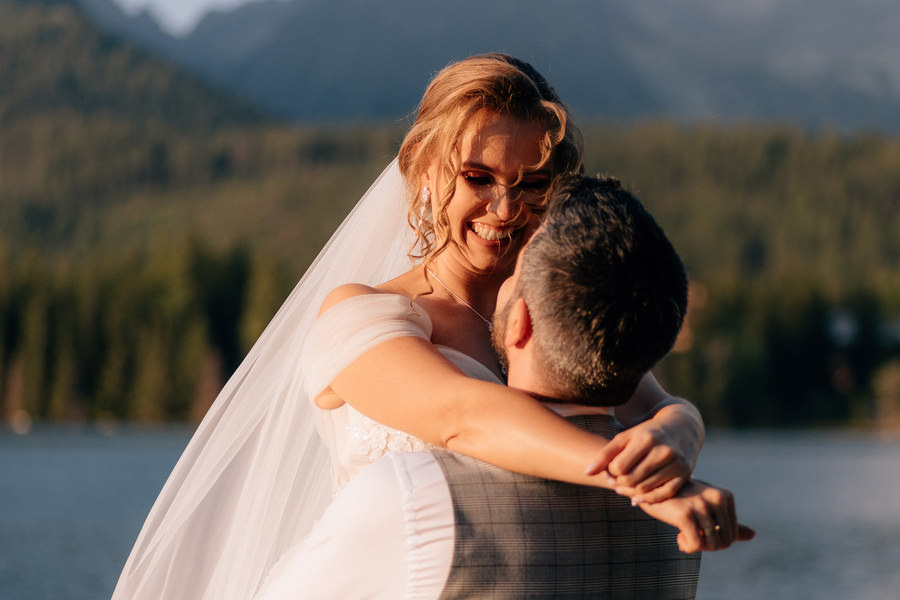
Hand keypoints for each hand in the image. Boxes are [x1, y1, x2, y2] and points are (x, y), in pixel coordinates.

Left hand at [586, 419, 696, 502]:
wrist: (683, 427)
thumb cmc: (647, 433)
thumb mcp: (626, 437)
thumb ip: (606, 454)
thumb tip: (587, 472)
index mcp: (646, 438)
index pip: (619, 467)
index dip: (611, 472)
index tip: (610, 471)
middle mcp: (663, 450)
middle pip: (631, 479)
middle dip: (620, 483)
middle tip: (616, 482)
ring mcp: (676, 463)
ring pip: (645, 488)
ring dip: (631, 492)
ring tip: (624, 488)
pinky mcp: (685, 474)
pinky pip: (663, 494)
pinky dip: (648, 499)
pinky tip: (638, 497)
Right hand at [637, 479, 755, 552]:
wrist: (650, 487)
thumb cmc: (680, 498)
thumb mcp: (706, 506)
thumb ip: (729, 521)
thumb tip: (753, 535)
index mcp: (725, 496)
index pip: (732, 534)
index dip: (716, 540)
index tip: (700, 532)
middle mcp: (716, 498)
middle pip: (725, 542)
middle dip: (708, 546)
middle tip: (692, 537)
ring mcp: (701, 505)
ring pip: (712, 545)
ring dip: (697, 546)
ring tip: (684, 537)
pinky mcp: (685, 514)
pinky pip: (696, 545)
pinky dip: (688, 547)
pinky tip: (679, 539)